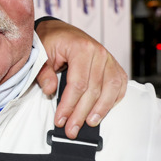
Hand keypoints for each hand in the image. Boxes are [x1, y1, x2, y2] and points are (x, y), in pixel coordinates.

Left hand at [34, 19, 127, 138]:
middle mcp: (99, 53)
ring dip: (101, 110)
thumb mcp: (41, 54)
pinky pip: (119, 84)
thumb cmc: (51, 40)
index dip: (69, 105)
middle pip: (94, 90)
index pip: (77, 84)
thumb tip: (50, 90)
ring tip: (90, 123)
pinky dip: (114, 99)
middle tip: (71, 130)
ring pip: (111, 89)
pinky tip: (104, 110)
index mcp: (81, 48)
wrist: (59, 30)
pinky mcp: (113, 65)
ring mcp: (109, 59)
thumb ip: (44, 73)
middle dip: (81, 113)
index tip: (60, 120)